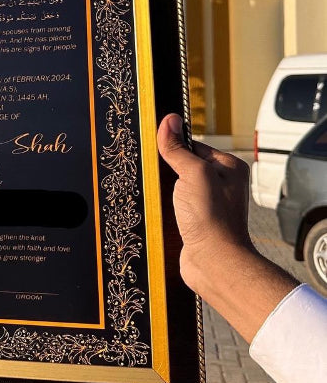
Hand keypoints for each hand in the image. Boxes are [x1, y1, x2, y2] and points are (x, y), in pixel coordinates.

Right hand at [156, 113, 253, 285]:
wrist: (213, 261)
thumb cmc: (211, 218)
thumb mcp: (193, 174)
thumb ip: (178, 149)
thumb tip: (169, 121)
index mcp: (228, 167)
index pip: (193, 144)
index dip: (174, 146)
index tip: (156, 148)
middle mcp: (221, 183)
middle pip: (183, 164)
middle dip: (167, 168)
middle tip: (155, 172)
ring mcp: (208, 202)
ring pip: (177, 184)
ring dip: (164, 188)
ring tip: (158, 193)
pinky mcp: (196, 219)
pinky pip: (175, 203)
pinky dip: (165, 204)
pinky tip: (158, 207)